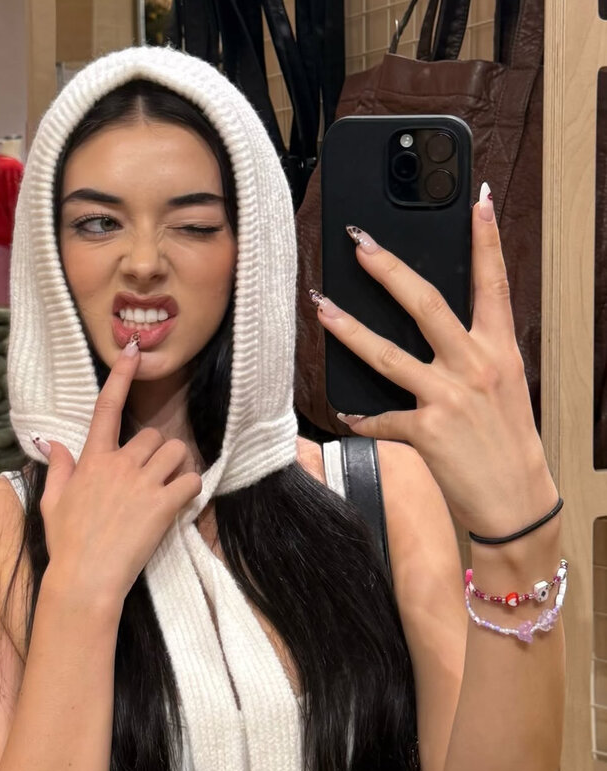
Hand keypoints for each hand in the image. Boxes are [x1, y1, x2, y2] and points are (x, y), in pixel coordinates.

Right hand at [35, 338, 202, 599]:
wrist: (85, 579)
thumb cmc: (66, 543)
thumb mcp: (52, 502)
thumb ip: (58, 467)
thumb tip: (52, 441)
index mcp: (92, 460)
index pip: (106, 408)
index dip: (121, 376)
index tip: (134, 351)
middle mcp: (118, 464)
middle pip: (155, 436)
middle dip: (159, 453)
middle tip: (153, 478)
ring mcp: (142, 483)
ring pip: (177, 452)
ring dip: (178, 467)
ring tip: (169, 489)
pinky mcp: (163, 505)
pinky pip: (191, 481)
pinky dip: (192, 489)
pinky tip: (181, 504)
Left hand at [311, 185, 558, 538]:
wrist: (516, 500)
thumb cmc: (509, 443)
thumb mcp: (505, 387)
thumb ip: (475, 354)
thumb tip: (440, 333)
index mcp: (499, 350)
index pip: (493, 284)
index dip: (486, 241)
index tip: (478, 202)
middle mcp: (475, 367)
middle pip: (426, 304)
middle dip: (389, 270)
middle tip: (360, 244)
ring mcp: (448, 398)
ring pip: (388, 355)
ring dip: (349, 329)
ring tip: (322, 308)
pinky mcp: (426, 432)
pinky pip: (381, 417)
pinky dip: (361, 416)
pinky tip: (345, 411)